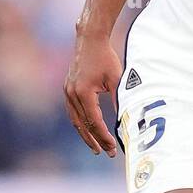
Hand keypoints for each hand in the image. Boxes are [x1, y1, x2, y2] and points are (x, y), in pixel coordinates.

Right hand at [64, 32, 122, 155]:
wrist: (89, 40)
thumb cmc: (106, 58)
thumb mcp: (117, 79)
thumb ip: (120, 100)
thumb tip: (126, 121)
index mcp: (84, 92)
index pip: (94, 122)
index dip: (104, 137)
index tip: (113, 147)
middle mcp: (72, 94)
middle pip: (83, 125)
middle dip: (95, 140)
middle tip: (107, 153)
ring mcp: (67, 92)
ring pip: (75, 120)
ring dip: (86, 135)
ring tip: (96, 148)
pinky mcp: (67, 89)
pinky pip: (72, 112)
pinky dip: (80, 123)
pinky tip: (88, 131)